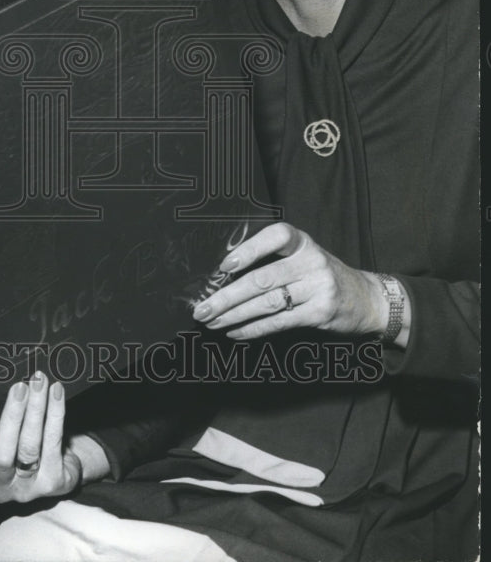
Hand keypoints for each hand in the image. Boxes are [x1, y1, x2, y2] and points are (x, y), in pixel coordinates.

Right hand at [0, 372, 107, 502]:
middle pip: (0, 456)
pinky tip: (55, 392)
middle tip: (19, 387)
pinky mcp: (53, 483)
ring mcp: (27, 488)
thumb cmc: (23, 444)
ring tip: (39, 382)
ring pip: (29, 447)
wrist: (62, 468)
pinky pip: (53, 443)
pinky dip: (55, 413)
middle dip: (11, 418)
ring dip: (36, 409)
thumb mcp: (0, 436)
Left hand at [192, 222, 389, 340]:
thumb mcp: (304, 256)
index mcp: (302, 242)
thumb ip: (273, 258)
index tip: (224, 265)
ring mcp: (317, 288)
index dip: (249, 249)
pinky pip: (279, 322)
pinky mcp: (319, 313)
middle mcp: (311, 261)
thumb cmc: (321, 274)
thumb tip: (224, 274)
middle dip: (227, 296)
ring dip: (234, 315)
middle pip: (262, 278)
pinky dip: (253, 329)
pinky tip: (235, 332)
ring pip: (267, 303)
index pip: (275, 237)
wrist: (366, 298)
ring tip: (212, 322)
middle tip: (202, 308)